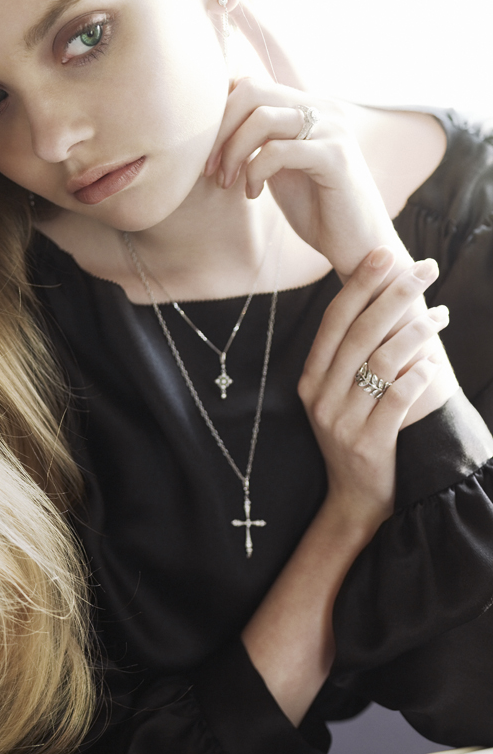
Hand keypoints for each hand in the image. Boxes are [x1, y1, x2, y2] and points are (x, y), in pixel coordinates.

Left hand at [204, 77, 400, 278]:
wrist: (358, 244)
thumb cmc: (316, 208)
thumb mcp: (279, 166)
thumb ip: (257, 140)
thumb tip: (213, 125)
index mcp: (308, 105)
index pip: (250, 83)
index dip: (219, 114)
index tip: (206, 153)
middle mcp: (323, 107)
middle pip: (252, 89)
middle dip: (219, 130)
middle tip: (209, 168)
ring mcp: (333, 129)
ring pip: (262, 117)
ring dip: (233, 152)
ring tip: (227, 182)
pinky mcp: (336, 157)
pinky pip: (278, 151)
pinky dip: (254, 172)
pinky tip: (253, 194)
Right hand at [297, 247, 449, 528]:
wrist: (355, 500)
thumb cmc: (356, 436)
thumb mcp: (341, 396)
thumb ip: (354, 357)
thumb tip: (386, 302)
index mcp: (311, 379)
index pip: (334, 321)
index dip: (359, 285)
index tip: (385, 254)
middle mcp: (321, 396)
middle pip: (360, 333)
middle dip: (394, 295)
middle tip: (425, 269)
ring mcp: (342, 421)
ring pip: (381, 362)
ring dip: (416, 332)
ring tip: (441, 315)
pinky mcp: (368, 443)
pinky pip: (397, 399)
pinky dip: (419, 376)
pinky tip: (436, 362)